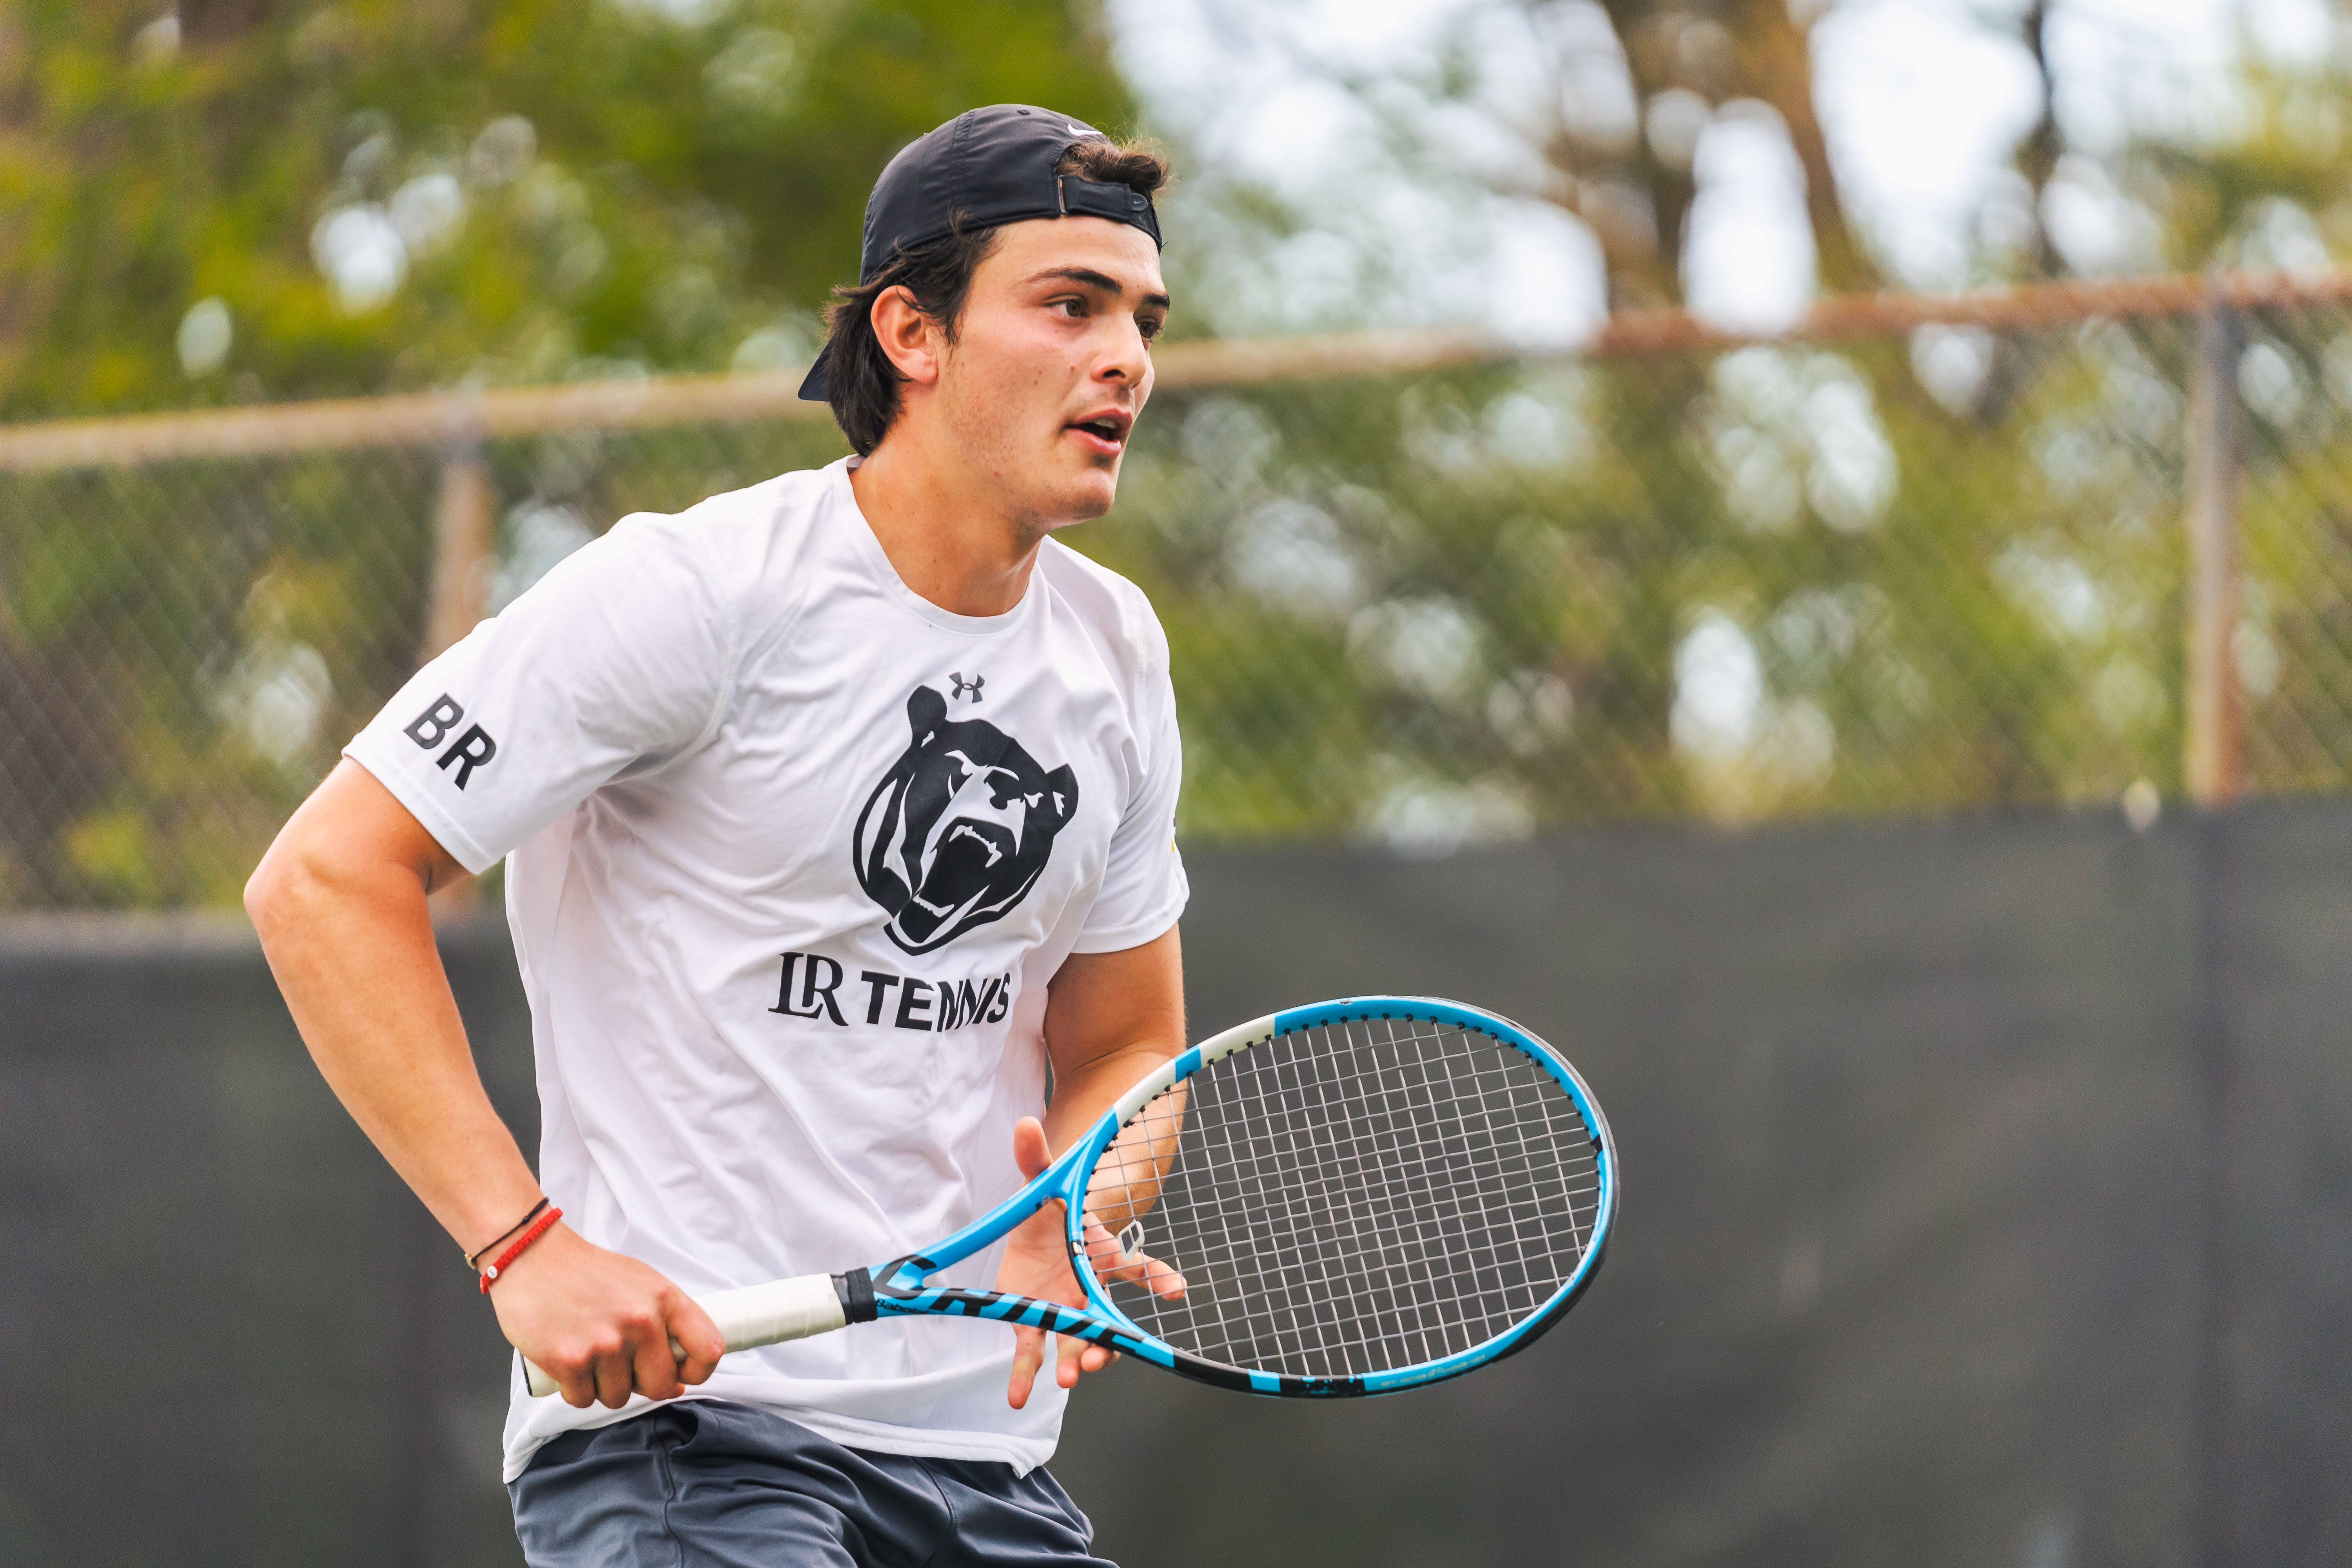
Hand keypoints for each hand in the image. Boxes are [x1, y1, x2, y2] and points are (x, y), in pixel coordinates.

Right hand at [486, 1222, 725, 1409]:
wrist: (532, 1256)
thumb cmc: (586, 1272)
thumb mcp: (641, 1282)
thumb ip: (665, 1320)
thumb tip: (680, 1374)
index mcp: (665, 1299)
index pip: (708, 1350)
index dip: (697, 1372)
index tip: (682, 1376)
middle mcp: (640, 1321)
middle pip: (661, 1386)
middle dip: (643, 1385)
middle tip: (622, 1366)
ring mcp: (606, 1344)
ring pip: (619, 1397)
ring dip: (604, 1386)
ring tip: (590, 1354)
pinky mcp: (570, 1361)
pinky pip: (583, 1400)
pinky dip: (575, 1389)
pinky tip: (568, 1362)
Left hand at [995, 1116, 1184, 1408]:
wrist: (1036, 1235)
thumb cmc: (1053, 1210)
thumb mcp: (1045, 1184)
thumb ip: (1037, 1158)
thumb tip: (1025, 1123)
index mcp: (1103, 1256)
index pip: (1141, 1268)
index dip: (1161, 1279)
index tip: (1176, 1289)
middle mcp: (1090, 1289)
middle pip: (1108, 1319)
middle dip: (1107, 1340)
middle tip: (1099, 1354)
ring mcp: (1064, 1310)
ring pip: (1076, 1342)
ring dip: (1075, 1361)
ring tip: (1069, 1377)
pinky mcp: (1033, 1323)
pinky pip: (1032, 1354)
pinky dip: (1025, 1377)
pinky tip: (1017, 1397)